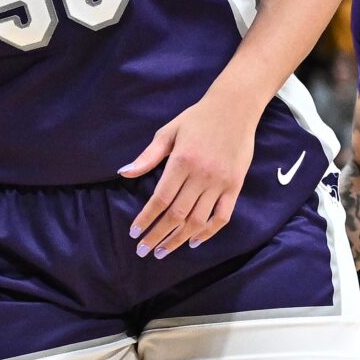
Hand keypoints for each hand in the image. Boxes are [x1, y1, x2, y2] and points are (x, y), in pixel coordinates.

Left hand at [119, 92, 260, 259]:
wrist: (235, 108)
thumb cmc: (197, 119)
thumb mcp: (168, 132)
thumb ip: (148, 156)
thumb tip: (124, 173)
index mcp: (182, 162)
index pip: (160, 199)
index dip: (146, 219)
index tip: (134, 233)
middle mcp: (201, 175)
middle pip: (176, 215)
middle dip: (157, 235)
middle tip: (144, 251)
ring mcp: (220, 182)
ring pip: (197, 220)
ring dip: (178, 239)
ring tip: (163, 250)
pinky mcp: (235, 186)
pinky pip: (222, 216)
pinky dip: (208, 232)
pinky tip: (194, 241)